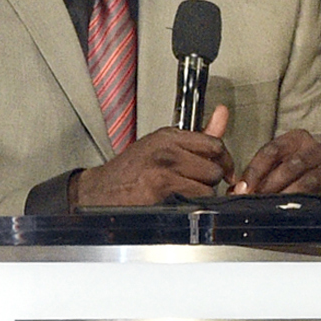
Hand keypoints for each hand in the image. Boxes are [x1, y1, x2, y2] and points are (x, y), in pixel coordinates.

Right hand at [74, 104, 233, 207]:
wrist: (97, 193)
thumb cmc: (130, 172)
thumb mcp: (161, 146)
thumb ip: (198, 136)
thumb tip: (222, 113)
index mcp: (168, 137)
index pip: (215, 145)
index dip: (223, 161)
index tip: (223, 170)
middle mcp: (167, 151)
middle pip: (214, 169)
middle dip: (208, 181)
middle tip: (192, 184)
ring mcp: (164, 171)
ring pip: (207, 188)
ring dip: (199, 196)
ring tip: (180, 193)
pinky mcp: (161, 191)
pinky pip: (195, 201)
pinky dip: (190, 207)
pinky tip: (174, 203)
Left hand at [238, 129, 320, 207]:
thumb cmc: (297, 174)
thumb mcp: (278, 166)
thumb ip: (258, 174)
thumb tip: (235, 192)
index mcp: (295, 139)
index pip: (270, 151)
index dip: (254, 171)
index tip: (241, 188)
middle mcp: (312, 147)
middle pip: (285, 166)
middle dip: (266, 185)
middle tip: (252, 199)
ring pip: (299, 180)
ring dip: (280, 194)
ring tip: (266, 206)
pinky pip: (310, 190)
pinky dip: (294, 199)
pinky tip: (284, 207)